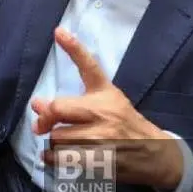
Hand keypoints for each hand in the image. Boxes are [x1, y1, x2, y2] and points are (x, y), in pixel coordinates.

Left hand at [34, 28, 183, 191]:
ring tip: (58, 143)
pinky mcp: (101, 158)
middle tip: (41, 125)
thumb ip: (73, 103)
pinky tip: (54, 157)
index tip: (59, 32)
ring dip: (52, 141)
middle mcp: (103, 111)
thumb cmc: (125, 126)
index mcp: (105, 93)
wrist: (155, 154)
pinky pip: (64, 158)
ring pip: (58, 136)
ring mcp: (103, 136)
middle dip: (45, 118)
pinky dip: (53, 159)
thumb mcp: (108, 103)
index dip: (74, 48)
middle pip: (58, 108)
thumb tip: (37, 105)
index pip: (89, 66)